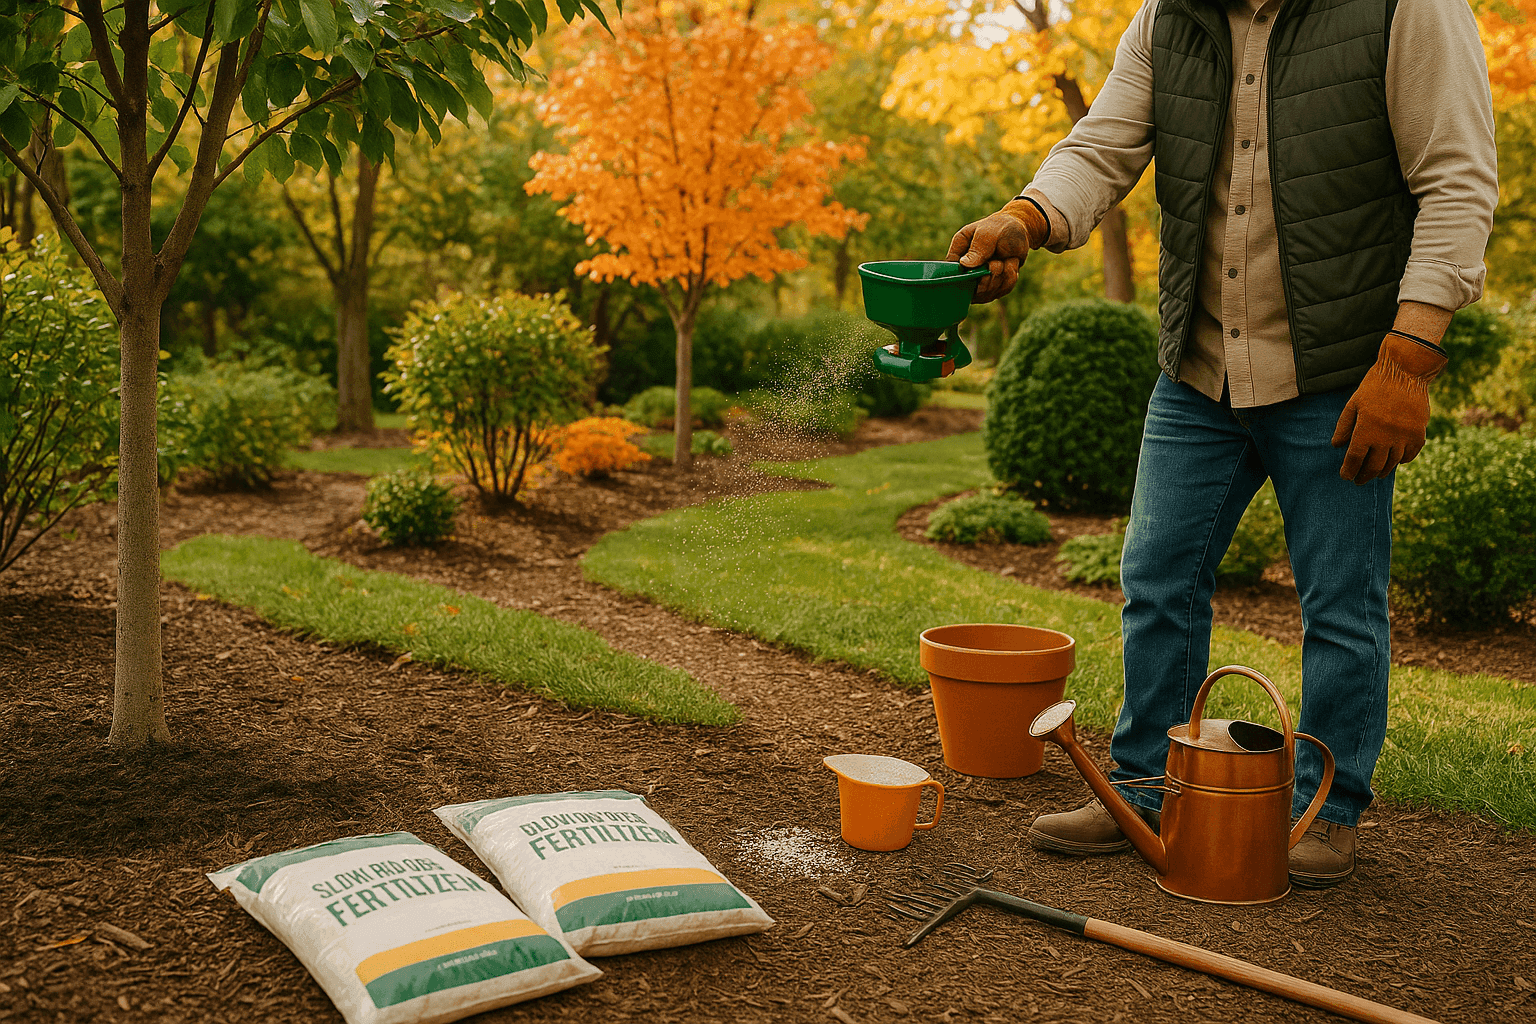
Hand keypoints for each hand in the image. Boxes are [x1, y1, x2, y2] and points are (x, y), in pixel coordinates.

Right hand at [946, 199, 1050, 303]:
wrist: (1020, 230)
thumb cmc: (1001, 227)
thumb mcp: (989, 233)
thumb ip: (978, 248)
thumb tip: (964, 264)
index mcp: (958, 252)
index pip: (951, 272)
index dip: (963, 278)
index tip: (978, 272)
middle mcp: (966, 268)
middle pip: (969, 289)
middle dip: (988, 279)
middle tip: (998, 264)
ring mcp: (979, 279)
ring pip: (986, 294)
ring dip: (1001, 279)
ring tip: (1006, 261)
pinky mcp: (993, 285)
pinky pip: (1000, 292)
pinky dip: (1010, 280)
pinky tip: (1012, 265)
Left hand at [1330, 332, 1447, 483]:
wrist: (1405, 372)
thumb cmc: (1374, 386)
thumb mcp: (1353, 404)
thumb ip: (1344, 426)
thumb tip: (1337, 446)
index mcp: (1366, 430)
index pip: (1355, 459)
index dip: (1349, 470)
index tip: (1345, 477)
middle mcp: (1386, 437)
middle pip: (1374, 466)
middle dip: (1364, 476)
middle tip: (1359, 480)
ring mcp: (1404, 436)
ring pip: (1393, 463)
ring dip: (1383, 471)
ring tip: (1376, 473)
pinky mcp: (1419, 433)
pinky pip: (1411, 454)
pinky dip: (1402, 461)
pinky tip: (1395, 462)